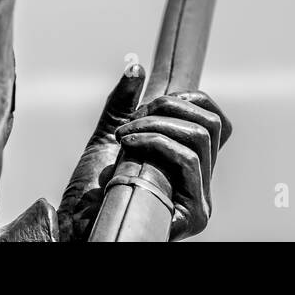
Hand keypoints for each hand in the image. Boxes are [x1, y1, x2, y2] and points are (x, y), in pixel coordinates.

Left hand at [58, 64, 231, 241]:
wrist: (77, 227)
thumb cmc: (91, 191)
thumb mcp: (109, 136)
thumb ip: (124, 104)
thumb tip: (136, 68)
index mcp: (190, 164)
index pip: (217, 122)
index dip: (193, 99)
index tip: (153, 102)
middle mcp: (202, 183)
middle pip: (213, 124)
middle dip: (171, 106)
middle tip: (135, 117)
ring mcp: (201, 200)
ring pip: (200, 138)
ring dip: (158, 124)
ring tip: (126, 133)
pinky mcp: (195, 215)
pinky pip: (188, 160)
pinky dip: (157, 142)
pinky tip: (129, 144)